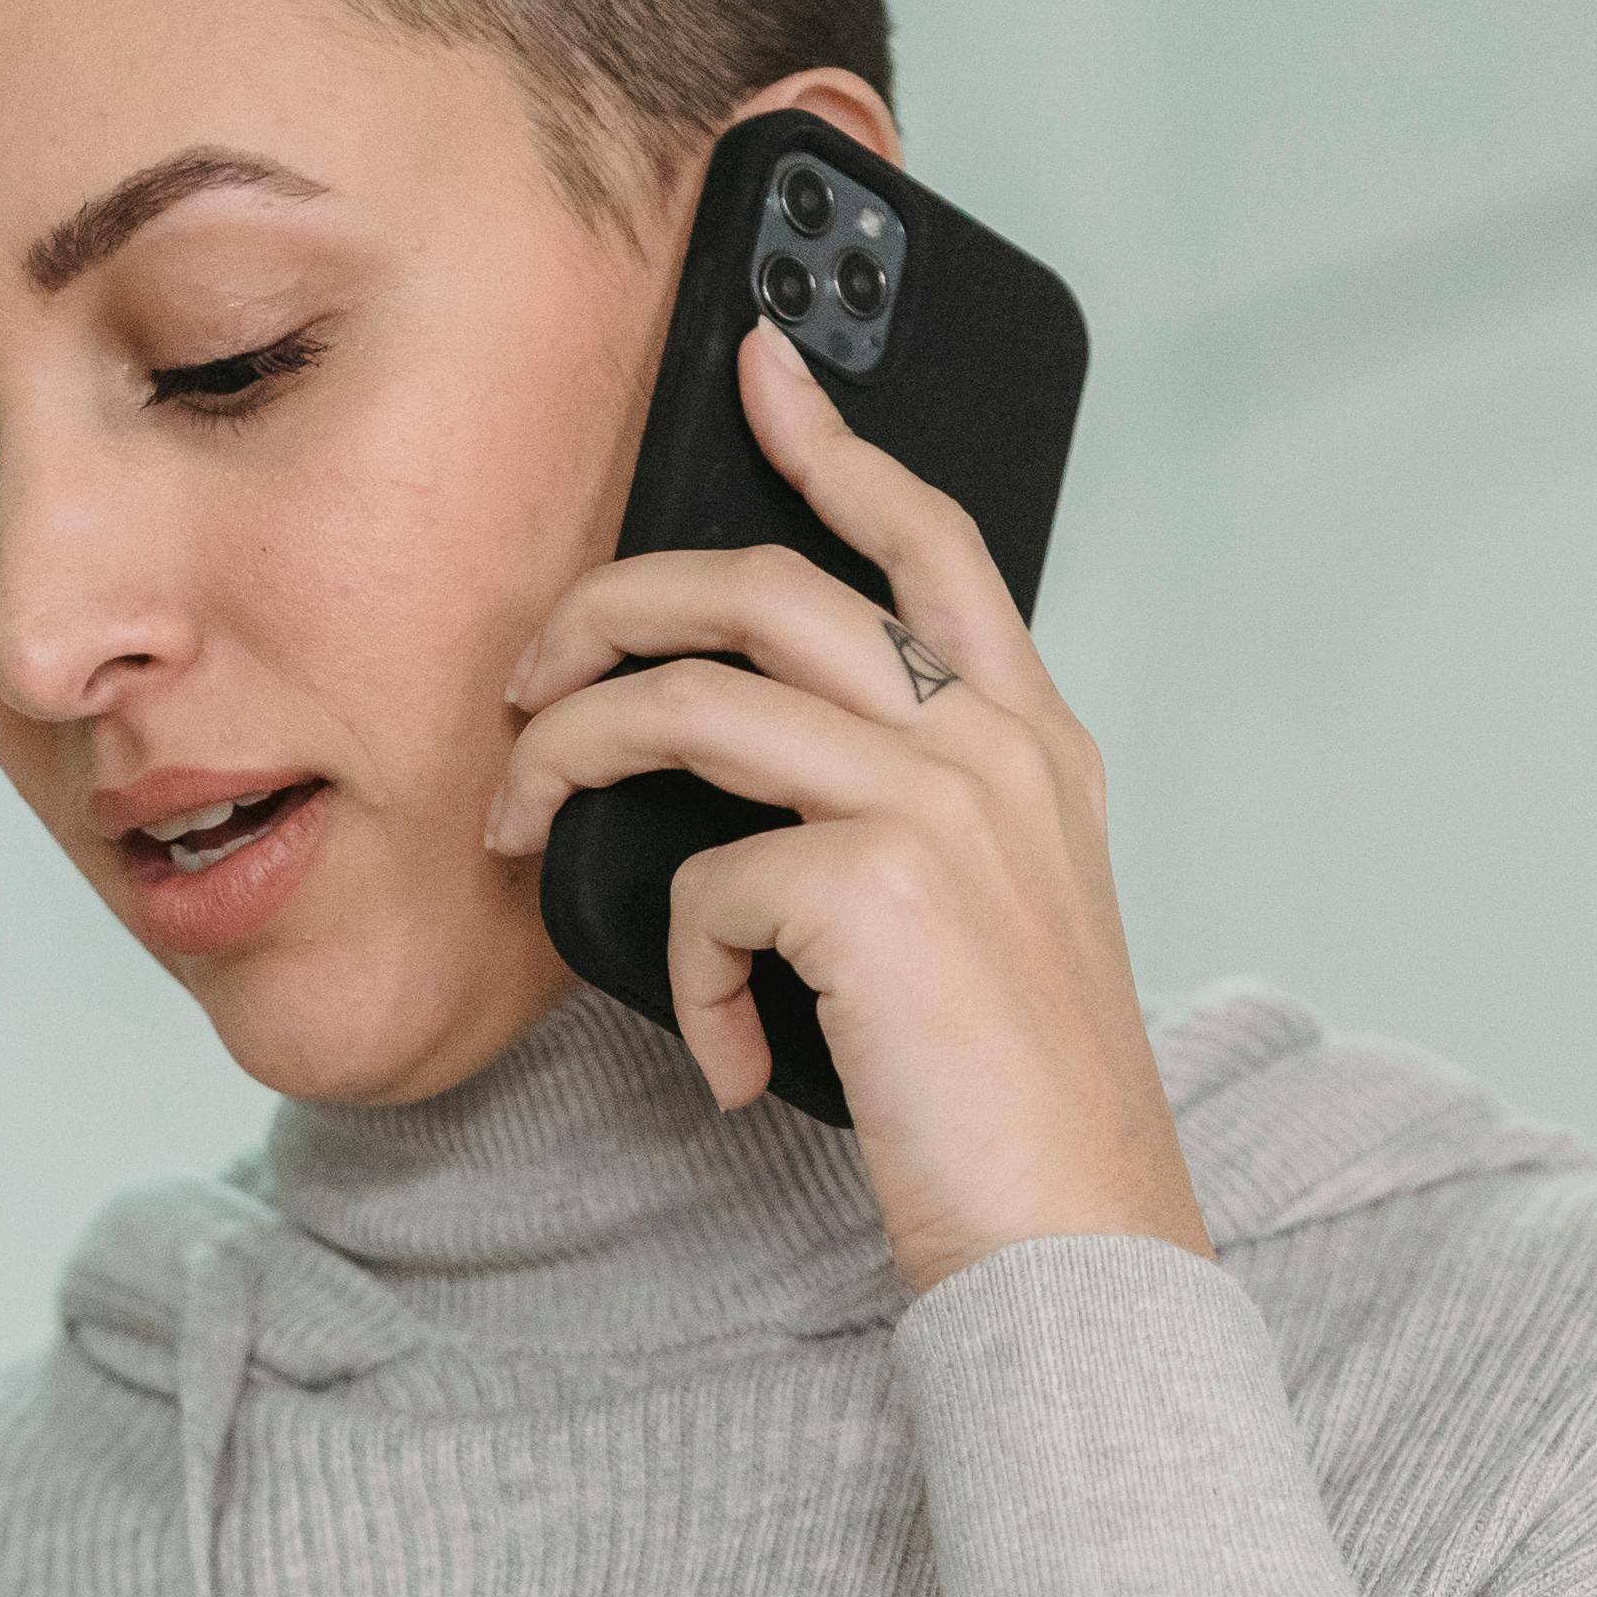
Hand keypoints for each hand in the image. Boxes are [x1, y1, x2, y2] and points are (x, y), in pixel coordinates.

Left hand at [486, 316, 1207, 1300]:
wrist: (1075, 1230)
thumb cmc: (1012, 1100)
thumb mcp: (989, 920)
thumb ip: (909, 816)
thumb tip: (749, 777)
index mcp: (1035, 740)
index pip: (929, 540)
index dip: (832, 442)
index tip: (755, 367)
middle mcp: (997, 747)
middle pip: (766, 589)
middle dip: (613, 606)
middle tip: (529, 670)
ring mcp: (940, 806)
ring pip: (693, 703)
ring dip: (569, 757)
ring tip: (521, 832)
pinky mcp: (875, 888)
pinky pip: (702, 884)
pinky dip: (679, 974)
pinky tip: (721, 1056)